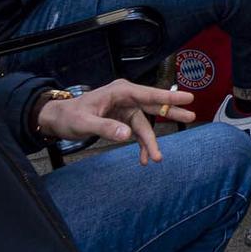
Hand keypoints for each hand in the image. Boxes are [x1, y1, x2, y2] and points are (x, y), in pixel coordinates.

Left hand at [37, 80, 195, 163]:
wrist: (59, 120)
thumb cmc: (70, 116)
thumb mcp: (85, 123)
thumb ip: (106, 127)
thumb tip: (126, 134)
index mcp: (120, 91)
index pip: (148, 93)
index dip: (168, 96)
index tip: (188, 98)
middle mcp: (126, 98)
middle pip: (153, 105)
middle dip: (171, 113)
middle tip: (192, 117)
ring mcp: (126, 109)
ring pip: (146, 124)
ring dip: (151, 142)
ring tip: (158, 159)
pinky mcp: (123, 120)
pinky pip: (138, 132)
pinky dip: (141, 145)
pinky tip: (144, 159)